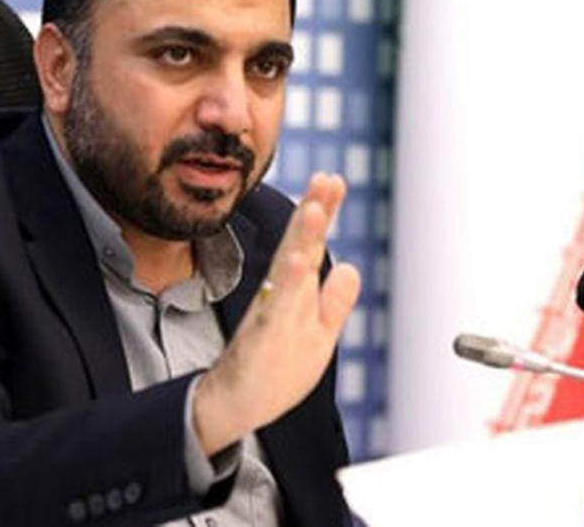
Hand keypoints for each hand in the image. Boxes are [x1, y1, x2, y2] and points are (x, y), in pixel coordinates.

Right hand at [192, 173, 361, 454]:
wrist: (233, 406)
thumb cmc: (272, 372)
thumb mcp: (317, 335)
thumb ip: (334, 302)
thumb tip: (350, 267)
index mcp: (294, 293)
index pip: (311, 244)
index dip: (322, 213)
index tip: (333, 180)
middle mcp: (280, 297)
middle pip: (299, 246)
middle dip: (313, 211)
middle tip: (326, 177)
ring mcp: (269, 316)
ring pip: (287, 271)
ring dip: (300, 239)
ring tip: (313, 208)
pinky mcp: (261, 340)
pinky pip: (275, 309)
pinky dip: (288, 286)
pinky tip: (298, 264)